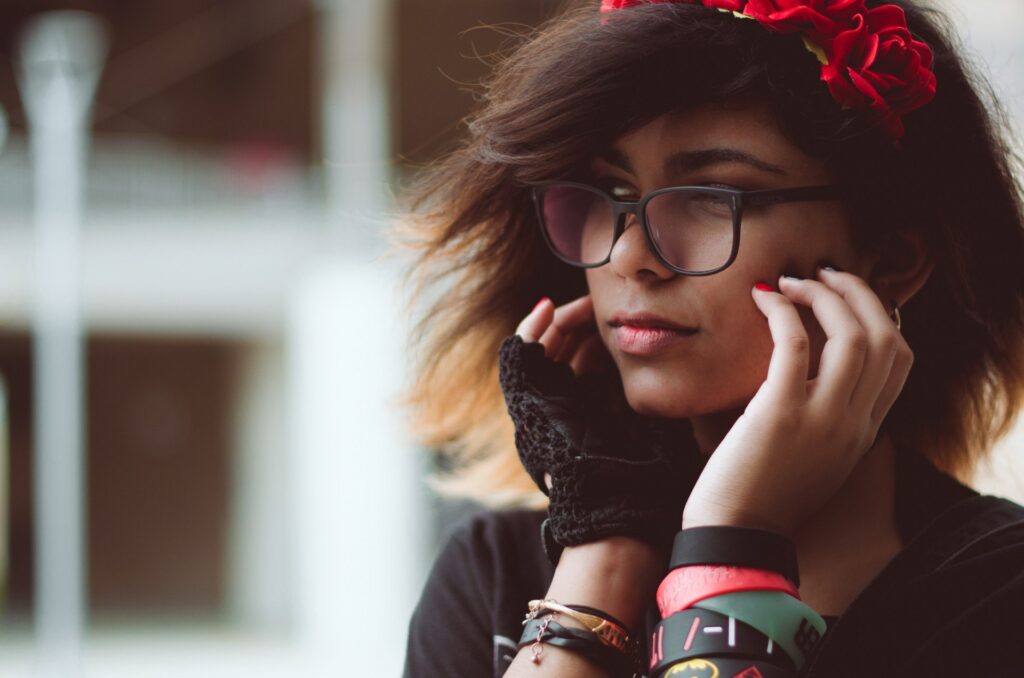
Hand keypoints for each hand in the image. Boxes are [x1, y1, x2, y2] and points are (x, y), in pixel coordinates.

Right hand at [498, 295, 702, 551]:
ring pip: (540, 349)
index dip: (601, 335)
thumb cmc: (651, 481)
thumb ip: (666, 404)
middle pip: (564, 350)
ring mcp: (540, 409)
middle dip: (580, 322)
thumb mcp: (663, 429)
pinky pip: (519, 357)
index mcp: (589, 417)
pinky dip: (529, 328)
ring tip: (579, 303)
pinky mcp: (526, 405)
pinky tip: (548, 306)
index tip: (626, 318)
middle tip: (599, 304)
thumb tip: (699, 377)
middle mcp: (560, 412)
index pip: (587, 362)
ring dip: (558, 320)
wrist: (620, 512)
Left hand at [682, 268, 912, 537]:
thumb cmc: (760, 494)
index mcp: (864, 432)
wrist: (736, 537)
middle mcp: (854, 423)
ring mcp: (823, 419)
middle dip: (858, 293)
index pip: (900, 360)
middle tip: (821, 274)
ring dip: (822, 296)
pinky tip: (761, 299)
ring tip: (790, 282)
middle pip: (884, 338)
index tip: (844, 296)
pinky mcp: (781, 414)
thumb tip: (800, 369)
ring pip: (852, 335)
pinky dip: (780, 311)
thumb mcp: (812, 457)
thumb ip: (821, 417)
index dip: (878, 315)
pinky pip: (795, 344)